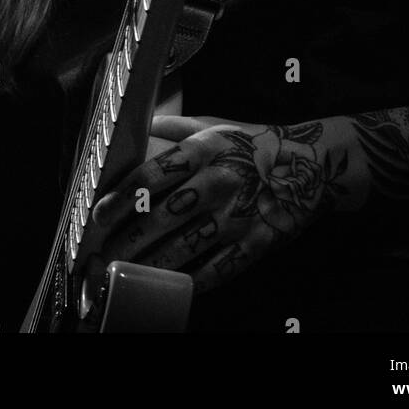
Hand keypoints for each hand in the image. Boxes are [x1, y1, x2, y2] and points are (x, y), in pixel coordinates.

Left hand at [88, 113, 348, 295]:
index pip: (152, 174)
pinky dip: (193, 281)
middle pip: (162, 216)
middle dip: (127, 240)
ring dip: (151, 264)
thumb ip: (174, 126)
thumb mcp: (214, 124)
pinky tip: (172, 286)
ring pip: (184, 247)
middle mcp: (218, 181)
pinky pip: (218, 269)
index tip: (98, 215)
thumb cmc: (253, 143)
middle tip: (102, 255)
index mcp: (204, 149)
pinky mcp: (256, 243)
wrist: (309, 164)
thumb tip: (137, 121)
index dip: (121, 196)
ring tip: (125, 274)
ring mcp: (237, 216)